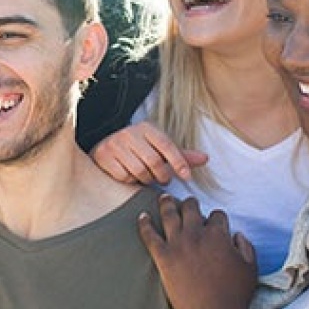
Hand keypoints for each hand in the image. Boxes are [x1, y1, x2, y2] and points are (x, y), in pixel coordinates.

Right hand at [90, 123, 208, 183]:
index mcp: (146, 127)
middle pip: (154, 161)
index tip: (187, 176)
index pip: (167, 145)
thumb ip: (180, 155)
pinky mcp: (103, 156)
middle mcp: (129, 133)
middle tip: (163, 179)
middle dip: (162, 175)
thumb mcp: (158, 149)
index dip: (179, 162)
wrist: (104, 151)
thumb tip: (205, 158)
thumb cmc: (137, 151)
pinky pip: (124, 176)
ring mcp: (114, 144)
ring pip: (140, 171)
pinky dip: (129, 180)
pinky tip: (129, 175)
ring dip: (146, 179)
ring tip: (146, 176)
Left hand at [138, 195, 255, 308]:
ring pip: (169, 215)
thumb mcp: (250, 267)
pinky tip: (141, 216)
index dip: (216, 218)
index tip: (213, 223)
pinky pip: (149, 235)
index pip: (216, 215)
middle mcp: (197, 234)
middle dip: (191, 203)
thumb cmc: (237, 295)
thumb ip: (245, 246)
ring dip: (166, 203)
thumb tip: (236, 235)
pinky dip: (144, 224)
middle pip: (191, 208)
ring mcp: (178, 245)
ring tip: (163, 198)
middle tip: (187, 202)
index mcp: (219, 235)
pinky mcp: (163, 258)